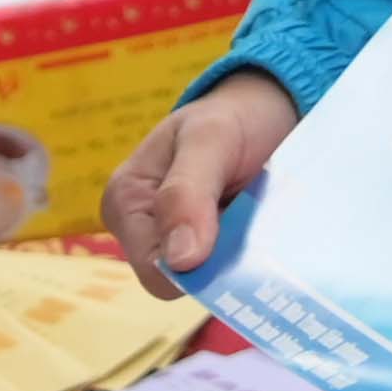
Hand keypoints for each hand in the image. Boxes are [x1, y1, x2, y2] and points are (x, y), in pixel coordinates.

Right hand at [103, 69, 299, 296]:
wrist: (264, 109)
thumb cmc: (229, 116)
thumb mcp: (209, 139)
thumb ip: (187, 191)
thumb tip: (180, 260)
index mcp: (126, 203)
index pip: (155, 272)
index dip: (197, 266)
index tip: (234, 232)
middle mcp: (145, 230)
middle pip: (184, 281)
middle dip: (222, 259)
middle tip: (251, 219)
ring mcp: (179, 243)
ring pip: (212, 281)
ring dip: (242, 259)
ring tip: (259, 221)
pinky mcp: (211, 250)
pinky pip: (231, 273)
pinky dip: (252, 258)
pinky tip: (265, 231)